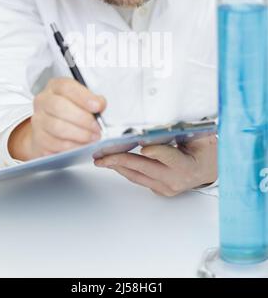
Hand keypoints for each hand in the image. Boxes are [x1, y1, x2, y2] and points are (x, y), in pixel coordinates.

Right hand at [9, 78, 105, 160]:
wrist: (50, 129)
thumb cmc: (70, 111)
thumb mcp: (80, 100)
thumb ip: (91, 100)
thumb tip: (101, 105)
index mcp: (55, 87)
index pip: (66, 87)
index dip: (84, 97)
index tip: (98, 106)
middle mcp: (43, 101)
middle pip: (59, 107)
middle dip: (82, 119)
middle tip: (97, 127)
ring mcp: (38, 121)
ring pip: (57, 127)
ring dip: (79, 135)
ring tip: (93, 138)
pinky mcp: (38, 139)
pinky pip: (55, 144)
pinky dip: (72, 147)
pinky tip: (82, 146)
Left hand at [95, 134, 216, 196]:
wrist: (210, 169)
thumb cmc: (206, 151)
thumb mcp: (201, 137)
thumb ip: (183, 131)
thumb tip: (162, 121)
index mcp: (186, 166)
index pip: (168, 157)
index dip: (155, 152)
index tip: (143, 147)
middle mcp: (174, 180)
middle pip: (144, 167)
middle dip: (120, 160)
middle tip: (103, 155)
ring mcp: (165, 187)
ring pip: (137, 175)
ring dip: (117, 166)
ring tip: (101, 159)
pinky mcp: (159, 190)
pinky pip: (138, 178)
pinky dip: (126, 169)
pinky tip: (114, 162)